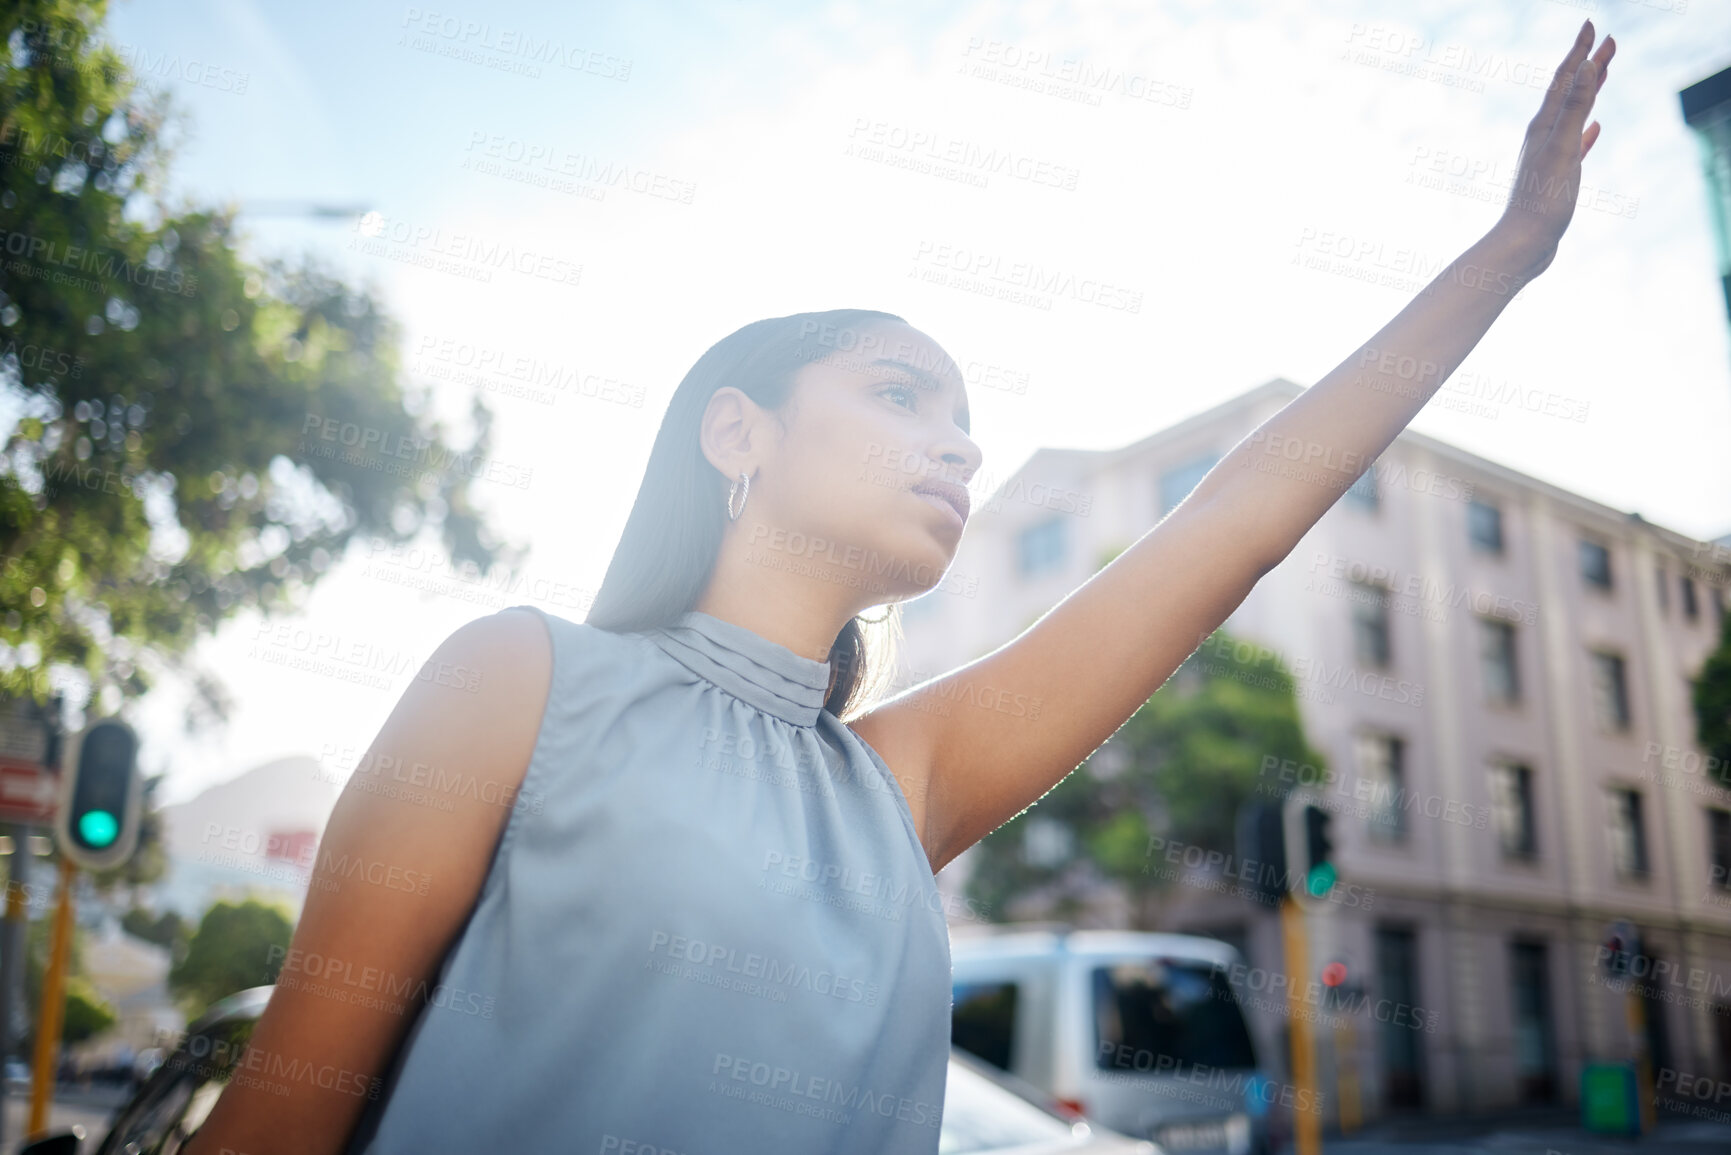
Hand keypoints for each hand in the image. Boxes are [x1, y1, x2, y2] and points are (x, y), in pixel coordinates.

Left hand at [1495, 20, 1615, 278]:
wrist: (1523, 244)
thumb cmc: (1542, 200)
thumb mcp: (1562, 148)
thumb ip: (1573, 107)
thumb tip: (1585, 67)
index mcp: (1544, 126)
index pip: (1565, 78)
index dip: (1580, 51)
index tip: (1593, 24)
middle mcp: (1543, 136)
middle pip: (1568, 91)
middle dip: (1587, 64)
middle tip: (1608, 40)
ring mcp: (1549, 155)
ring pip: (1572, 114)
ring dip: (1588, 91)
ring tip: (1602, 73)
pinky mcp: (1556, 176)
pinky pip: (1575, 146)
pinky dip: (1586, 132)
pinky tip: (1596, 129)